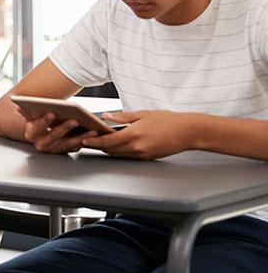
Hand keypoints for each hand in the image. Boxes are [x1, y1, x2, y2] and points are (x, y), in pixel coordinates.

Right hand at [16, 106, 95, 154]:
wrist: (39, 133)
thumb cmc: (37, 120)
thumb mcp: (31, 116)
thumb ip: (26, 111)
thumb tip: (18, 106)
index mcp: (31, 134)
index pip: (37, 127)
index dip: (44, 121)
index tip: (52, 113)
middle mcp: (40, 144)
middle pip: (53, 138)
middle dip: (64, 129)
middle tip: (74, 120)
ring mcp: (53, 149)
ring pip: (67, 145)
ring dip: (80, 138)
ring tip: (91, 130)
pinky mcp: (64, 151)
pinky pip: (75, 147)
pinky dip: (84, 141)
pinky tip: (92, 133)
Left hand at [81, 110, 195, 159]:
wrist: (188, 132)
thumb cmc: (168, 121)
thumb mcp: (143, 114)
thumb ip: (123, 117)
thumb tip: (106, 116)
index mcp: (135, 135)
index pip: (108, 141)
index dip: (94, 142)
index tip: (84, 140)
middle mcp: (137, 147)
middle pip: (111, 150)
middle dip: (99, 146)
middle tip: (88, 140)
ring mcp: (143, 154)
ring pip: (119, 154)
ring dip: (108, 150)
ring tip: (98, 142)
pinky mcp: (148, 157)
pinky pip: (129, 156)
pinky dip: (120, 151)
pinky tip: (116, 145)